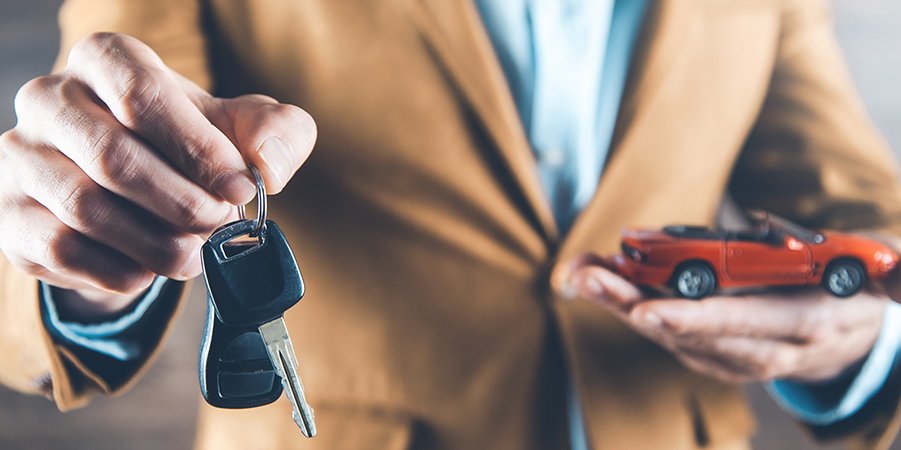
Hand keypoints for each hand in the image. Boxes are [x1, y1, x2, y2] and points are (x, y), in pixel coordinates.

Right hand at [0, 33, 315, 319]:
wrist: (135, 194)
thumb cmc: (190, 147)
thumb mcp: (242, 129)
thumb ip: (276, 132)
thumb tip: (267, 163)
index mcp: (107, 61)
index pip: (144, 95)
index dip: (199, 149)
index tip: (241, 188)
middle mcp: (50, 100)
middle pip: (114, 157)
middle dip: (182, 203)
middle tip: (219, 225)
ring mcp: (22, 158)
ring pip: (86, 208)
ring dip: (155, 242)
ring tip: (193, 253)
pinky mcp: (11, 215)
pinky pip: (62, 249)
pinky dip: (119, 270)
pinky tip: (149, 269)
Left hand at [554, 254, 888, 382]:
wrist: (846, 338)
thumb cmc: (852, 290)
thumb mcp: (877, 274)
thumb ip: (885, 270)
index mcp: (803, 326)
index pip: (745, 325)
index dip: (697, 320)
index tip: (649, 310)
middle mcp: (761, 350)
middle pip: (690, 331)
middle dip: (633, 304)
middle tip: (587, 278)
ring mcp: (732, 356)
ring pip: (667, 332)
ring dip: (618, 301)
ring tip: (579, 271)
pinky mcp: (711, 353)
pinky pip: (664, 330)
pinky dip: (628, 304)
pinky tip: (598, 280)